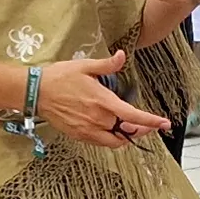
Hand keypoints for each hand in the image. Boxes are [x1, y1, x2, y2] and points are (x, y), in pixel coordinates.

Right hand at [33, 53, 167, 145]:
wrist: (35, 92)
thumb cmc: (59, 77)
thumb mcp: (85, 66)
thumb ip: (107, 64)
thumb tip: (122, 56)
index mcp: (102, 102)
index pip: (133, 116)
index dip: (151, 122)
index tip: (164, 124)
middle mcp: (97, 119)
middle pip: (126, 131)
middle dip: (139, 129)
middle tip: (146, 124)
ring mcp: (87, 130)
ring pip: (115, 141)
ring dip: (125, 136)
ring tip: (130, 128)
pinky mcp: (79, 135)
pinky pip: (101, 142)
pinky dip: (111, 138)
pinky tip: (111, 128)